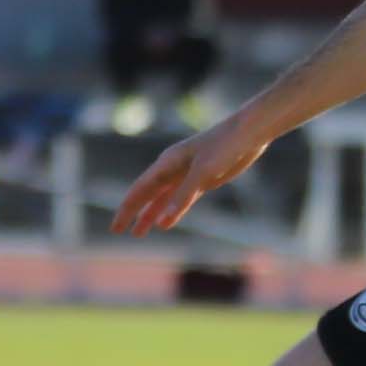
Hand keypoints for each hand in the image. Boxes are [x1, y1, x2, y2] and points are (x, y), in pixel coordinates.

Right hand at [112, 114, 267, 235]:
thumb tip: (162, 223)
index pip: (140, 190)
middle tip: (118, 232)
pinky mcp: (202, 178)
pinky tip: (165, 222)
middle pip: (147, 194)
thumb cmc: (225, 146)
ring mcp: (187, 173)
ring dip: (150, 214)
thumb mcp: (203, 173)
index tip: (116, 228)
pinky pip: (180, 198)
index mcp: (167, 163)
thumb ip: (182, 198)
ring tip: (138, 233)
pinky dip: (170, 210)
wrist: (249, 132)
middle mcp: (172, 168)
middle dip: (133, 213)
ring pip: (162, 198)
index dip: (127, 210)